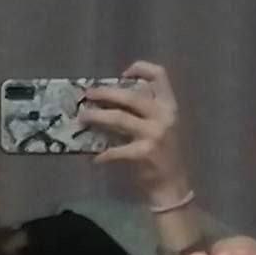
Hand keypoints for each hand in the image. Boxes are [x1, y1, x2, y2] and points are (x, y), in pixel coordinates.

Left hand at [79, 61, 190, 203]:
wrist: (173, 185)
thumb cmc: (164, 154)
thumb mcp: (161, 126)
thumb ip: (143, 111)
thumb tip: (109, 99)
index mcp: (169, 106)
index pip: (160, 75)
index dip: (140, 69)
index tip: (122, 74)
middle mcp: (164, 116)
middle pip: (131, 95)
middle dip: (106, 92)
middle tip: (88, 94)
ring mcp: (155, 134)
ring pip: (119, 118)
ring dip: (97, 116)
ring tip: (83, 117)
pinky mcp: (144, 153)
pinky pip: (116, 150)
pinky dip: (103, 154)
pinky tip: (95, 159)